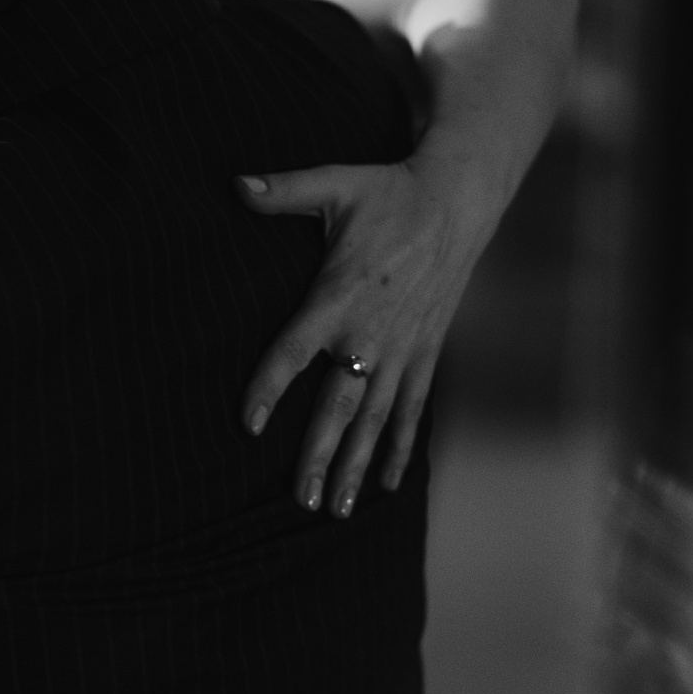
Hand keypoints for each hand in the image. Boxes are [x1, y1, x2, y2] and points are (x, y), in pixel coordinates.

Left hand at [237, 156, 495, 517]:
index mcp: (339, 295)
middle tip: (302, 500)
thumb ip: (283, 191)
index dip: (271, 386)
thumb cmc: (387, 192)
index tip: (249, 425)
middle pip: (339, 404)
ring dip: (357, 464)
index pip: (294, 349)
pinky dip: (399, 447)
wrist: (457, 201)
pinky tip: (387, 484)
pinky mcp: (425, 352)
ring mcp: (402, 348)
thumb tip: (236, 184)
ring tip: (338, 509)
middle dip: (321, 455)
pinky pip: (411, 409)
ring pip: (375, 418)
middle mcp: (371, 332)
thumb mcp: (334, 184)